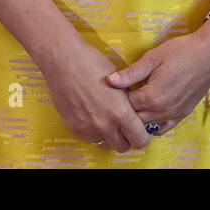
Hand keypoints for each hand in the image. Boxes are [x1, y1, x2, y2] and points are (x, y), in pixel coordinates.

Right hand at [40, 36, 151, 151]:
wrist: (66, 62)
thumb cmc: (95, 65)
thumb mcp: (122, 81)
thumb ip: (129, 101)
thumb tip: (134, 111)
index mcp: (121, 113)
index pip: (139, 139)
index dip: (143, 136)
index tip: (142, 130)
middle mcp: (104, 125)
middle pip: (123, 147)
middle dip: (127, 139)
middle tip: (126, 128)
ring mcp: (87, 128)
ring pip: (105, 145)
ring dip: (110, 137)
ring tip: (110, 122)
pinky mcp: (73, 127)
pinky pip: (89, 139)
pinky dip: (95, 133)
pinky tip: (95, 118)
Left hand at [105, 22, 209, 136]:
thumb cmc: (181, 51)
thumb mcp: (153, 58)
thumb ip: (131, 73)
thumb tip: (108, 81)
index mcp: (150, 97)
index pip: (125, 106)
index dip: (119, 97)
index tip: (117, 89)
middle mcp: (160, 111)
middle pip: (134, 119)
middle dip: (126, 110)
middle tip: (125, 96)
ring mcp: (172, 114)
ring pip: (147, 126)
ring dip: (139, 119)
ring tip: (136, 106)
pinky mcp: (182, 114)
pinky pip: (163, 128)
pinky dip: (153, 125)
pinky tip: (150, 115)